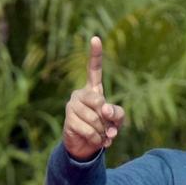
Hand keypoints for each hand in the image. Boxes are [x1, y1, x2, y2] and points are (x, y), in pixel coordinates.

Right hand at [62, 36, 124, 160]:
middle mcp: (80, 94)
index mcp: (94, 90)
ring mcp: (72, 105)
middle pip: (99, 102)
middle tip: (107, 126)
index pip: (94, 69)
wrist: (86, 146)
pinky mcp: (68, 119)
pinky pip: (89, 129)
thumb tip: (105, 111)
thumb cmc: (103, 128)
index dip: (95, 54)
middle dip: (107, 118)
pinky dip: (96, 138)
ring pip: (95, 118)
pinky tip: (95, 139)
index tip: (95, 38)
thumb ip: (117, 113)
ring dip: (102, 130)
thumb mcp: (117, 120)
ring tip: (100, 134)